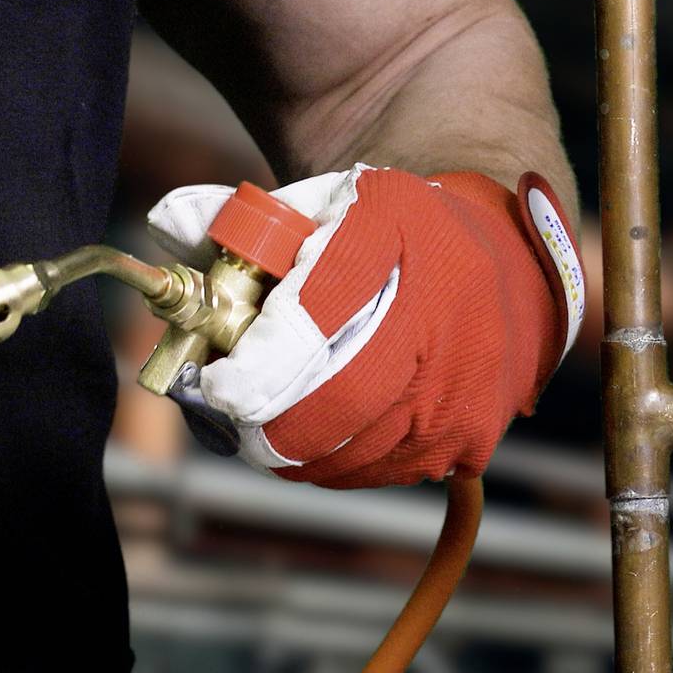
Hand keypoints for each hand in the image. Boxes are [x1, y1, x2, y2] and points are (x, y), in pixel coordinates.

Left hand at [147, 165, 582, 489]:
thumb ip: (240, 219)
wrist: (507, 262)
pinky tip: (325, 426)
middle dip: (265, 425)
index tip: (217, 387)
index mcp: (399, 237)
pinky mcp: (467, 443)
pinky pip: (375, 470)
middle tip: (234, 416)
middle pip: (329, 410)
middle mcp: (441, 322)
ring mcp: (460, 393)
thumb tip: (165, 224)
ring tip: (276, 415)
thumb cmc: (398, 232)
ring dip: (294, 447)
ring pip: (346, 455)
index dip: (255, 370)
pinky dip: (336, 458)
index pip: (313, 323)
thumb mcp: (328, 202)